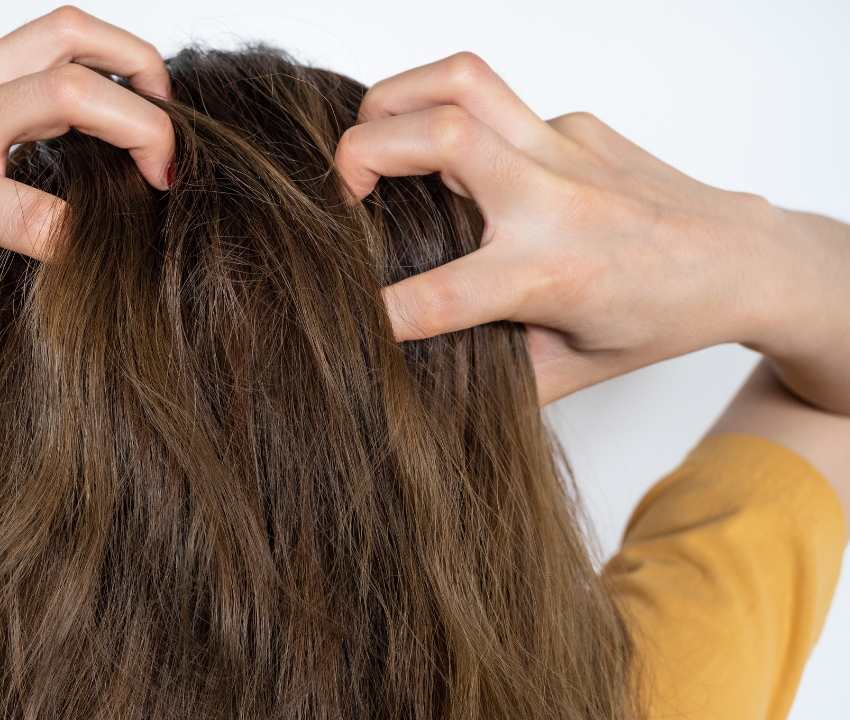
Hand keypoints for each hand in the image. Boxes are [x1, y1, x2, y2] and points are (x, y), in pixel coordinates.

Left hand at [0, 6, 174, 334]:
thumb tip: (51, 329)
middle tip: (168, 172)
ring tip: (160, 107)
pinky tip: (99, 105)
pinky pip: (39, 37)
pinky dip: (88, 63)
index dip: (95, 242)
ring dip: (131, 61)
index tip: (122, 258)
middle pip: (72, 92)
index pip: (41, 214)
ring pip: (65, 34)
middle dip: (147, 128)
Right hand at [333, 52, 836, 405]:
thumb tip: (427, 374)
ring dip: (394, 99)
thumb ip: (496, 372)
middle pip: (438, 137)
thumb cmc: (664, 315)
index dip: (379, 312)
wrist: (741, 258)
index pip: (440, 292)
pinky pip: (494, 106)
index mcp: (552, 274)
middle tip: (343, 192)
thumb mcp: (575, 369)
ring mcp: (565, 149)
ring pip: (462, 82)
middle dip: (360, 153)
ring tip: (371, 140)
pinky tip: (462, 171)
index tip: (352, 318)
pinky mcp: (573, 123)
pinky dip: (453, 126)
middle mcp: (554, 201)